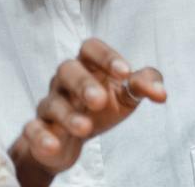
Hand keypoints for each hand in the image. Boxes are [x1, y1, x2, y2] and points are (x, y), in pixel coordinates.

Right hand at [9, 38, 166, 181]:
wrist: (70, 141)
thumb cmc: (100, 109)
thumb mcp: (125, 95)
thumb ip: (144, 85)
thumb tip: (161, 93)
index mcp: (87, 66)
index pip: (91, 48)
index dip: (106, 57)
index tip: (124, 72)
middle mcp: (65, 81)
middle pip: (68, 70)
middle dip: (83, 83)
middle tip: (99, 100)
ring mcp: (50, 104)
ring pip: (52, 102)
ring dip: (68, 115)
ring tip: (86, 128)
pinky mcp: (38, 129)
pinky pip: (33, 129)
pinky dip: (42, 137)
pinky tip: (53, 145)